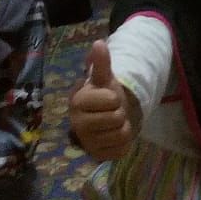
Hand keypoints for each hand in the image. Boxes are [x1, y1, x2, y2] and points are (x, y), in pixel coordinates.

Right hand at [70, 40, 135, 159]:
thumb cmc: (103, 96)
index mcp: (77, 102)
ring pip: (121, 134)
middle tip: (111, 111)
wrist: (102, 117)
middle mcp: (77, 124)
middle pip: (117, 118)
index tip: (107, 98)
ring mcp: (86, 142)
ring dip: (123, 128)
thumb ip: (101, 63)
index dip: (113, 98)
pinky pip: (121, 150)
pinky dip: (123, 143)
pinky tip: (113, 137)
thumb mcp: (104, 78)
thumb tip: (99, 43)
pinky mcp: (97, 156)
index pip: (110, 100)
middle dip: (119, 113)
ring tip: (112, 123)